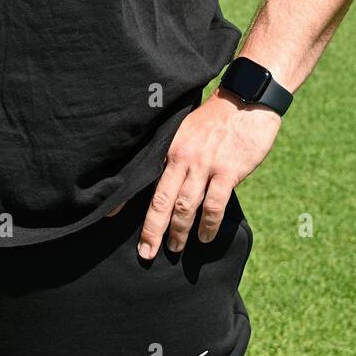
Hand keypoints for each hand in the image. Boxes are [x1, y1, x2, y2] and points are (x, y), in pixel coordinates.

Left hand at [136, 89, 281, 258]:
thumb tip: (167, 182)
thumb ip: (175, 154)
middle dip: (151, 230)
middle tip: (145, 254)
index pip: (143, 176)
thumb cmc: (215, 119)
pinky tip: (205, 237)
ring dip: (179, 232)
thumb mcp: (186, 131)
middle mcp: (182, 157)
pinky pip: (214, 205)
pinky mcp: (228, 171)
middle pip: (161, 200)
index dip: (125, 198)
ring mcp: (205, 165)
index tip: (110, 218)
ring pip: (185, 206)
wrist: (246, 102)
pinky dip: (208, 225)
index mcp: (169, 147)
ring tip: (174, 249)